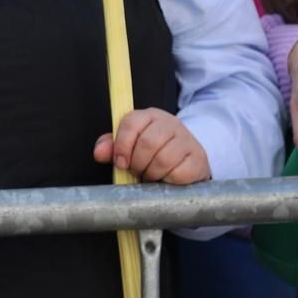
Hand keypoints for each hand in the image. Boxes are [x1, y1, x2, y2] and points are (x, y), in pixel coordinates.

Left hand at [93, 108, 209, 183]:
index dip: (122, 145)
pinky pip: (179, 173)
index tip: (120, 162)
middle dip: (137, 163)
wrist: (186, 160)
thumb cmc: (153, 153)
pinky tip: (166, 180)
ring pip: (163, 159)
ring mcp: (187, 140)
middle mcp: (170, 123)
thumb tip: (99, 153)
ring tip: (150, 176)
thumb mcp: (130, 146)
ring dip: (152, 174)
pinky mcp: (198, 158)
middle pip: (148, 143)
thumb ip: (112, 147)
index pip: (132, 123)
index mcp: (149, 116)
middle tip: (136, 171)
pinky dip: (168, 181)